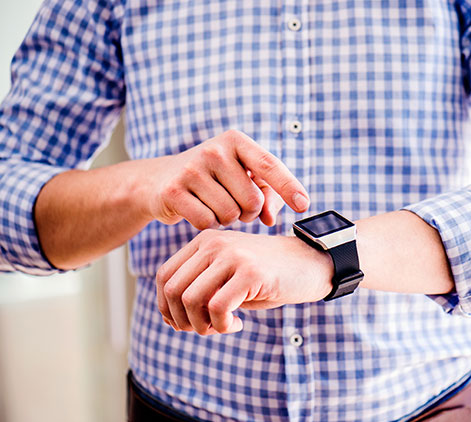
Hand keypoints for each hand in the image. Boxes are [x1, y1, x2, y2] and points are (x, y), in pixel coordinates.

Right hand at [140, 129, 308, 228]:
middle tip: (235, 204)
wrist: (159, 180)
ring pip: (231, 215)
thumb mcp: (242, 178)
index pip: (269, 165)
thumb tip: (270, 219)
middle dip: (249, 212)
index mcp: (236, 141)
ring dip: (228, 219)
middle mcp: (214, 149)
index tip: (303, 205)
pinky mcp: (174, 190)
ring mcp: (192, 169)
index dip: (289, 187)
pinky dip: (208, 224)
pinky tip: (199, 211)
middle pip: (252, 201)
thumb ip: (267, 196)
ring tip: (215, 205)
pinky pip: (207, 222)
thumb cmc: (213, 180)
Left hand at [156, 229, 332, 334]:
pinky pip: (218, 308)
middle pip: (173, 290)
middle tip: (207, 329)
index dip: (168, 308)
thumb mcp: (227, 277)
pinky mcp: (250, 272)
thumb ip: (199, 289)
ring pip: (191, 300)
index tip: (189, 323)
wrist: (311, 264)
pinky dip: (222, 325)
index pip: (165, 277)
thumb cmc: (268, 276)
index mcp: (205, 241)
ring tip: (223, 327)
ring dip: (203, 325)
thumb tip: (170, 319)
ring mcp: (232, 256)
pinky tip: (237, 324)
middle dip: (184, 320)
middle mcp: (214, 243)